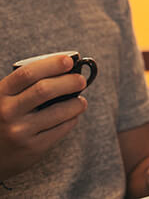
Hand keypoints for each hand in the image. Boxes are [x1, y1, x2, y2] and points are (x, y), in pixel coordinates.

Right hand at [0, 53, 88, 180]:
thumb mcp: (5, 99)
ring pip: (59, 111)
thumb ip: (27, 86)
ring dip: (77, 103)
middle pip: (45, 90)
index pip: (28, 73)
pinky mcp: (32, 148)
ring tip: (80, 102)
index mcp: (0, 94)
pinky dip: (72, 119)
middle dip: (70, 82)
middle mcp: (7, 113)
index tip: (69, 61)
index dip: (52, 64)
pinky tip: (71, 116)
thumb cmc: (4, 118)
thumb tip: (67, 69)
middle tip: (81, 80)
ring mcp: (19, 132)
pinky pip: (62, 128)